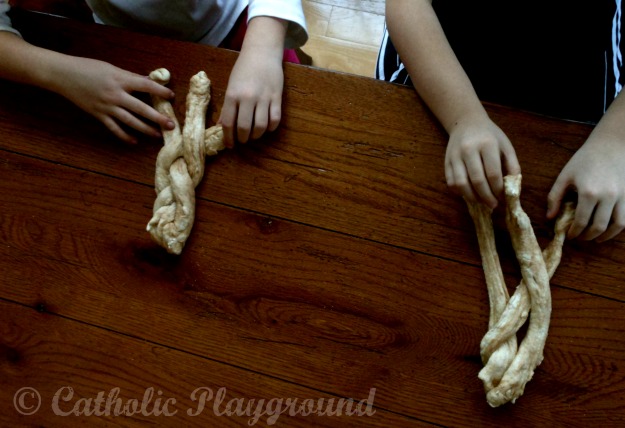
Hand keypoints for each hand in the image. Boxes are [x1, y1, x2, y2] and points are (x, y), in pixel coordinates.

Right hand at [54, 57, 174, 143]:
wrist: (63, 75)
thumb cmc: (88, 67)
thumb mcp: (111, 68)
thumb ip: (129, 77)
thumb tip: (147, 81)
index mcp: (120, 79)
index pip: (145, 85)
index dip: (160, 91)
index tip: (171, 96)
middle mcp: (115, 95)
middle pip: (141, 109)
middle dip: (158, 118)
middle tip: (171, 125)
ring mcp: (107, 107)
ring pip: (130, 121)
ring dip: (145, 129)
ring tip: (157, 135)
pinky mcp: (98, 115)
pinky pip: (114, 128)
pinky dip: (124, 136)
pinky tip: (134, 141)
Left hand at [219, 16, 286, 147]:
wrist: (262, 52)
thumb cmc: (243, 69)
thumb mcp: (231, 86)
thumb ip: (227, 107)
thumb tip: (221, 126)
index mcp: (232, 95)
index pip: (228, 122)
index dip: (228, 137)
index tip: (230, 145)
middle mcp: (247, 98)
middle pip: (244, 127)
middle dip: (243, 138)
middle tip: (243, 140)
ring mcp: (263, 98)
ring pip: (261, 126)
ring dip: (257, 135)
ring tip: (254, 135)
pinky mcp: (277, 97)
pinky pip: (275, 119)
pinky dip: (271, 127)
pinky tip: (267, 127)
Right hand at [445, 115, 520, 207]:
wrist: (466, 122)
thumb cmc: (490, 135)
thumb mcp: (506, 145)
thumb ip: (512, 165)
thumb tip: (513, 189)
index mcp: (487, 144)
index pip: (493, 173)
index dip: (498, 189)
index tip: (502, 196)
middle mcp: (469, 149)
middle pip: (477, 181)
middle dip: (486, 197)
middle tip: (493, 205)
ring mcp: (455, 156)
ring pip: (461, 184)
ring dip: (472, 197)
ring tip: (480, 201)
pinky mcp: (446, 161)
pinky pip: (451, 182)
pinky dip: (459, 192)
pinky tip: (468, 194)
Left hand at [547, 135, 624, 241]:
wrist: (611, 145)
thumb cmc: (585, 159)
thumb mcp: (565, 176)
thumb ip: (554, 197)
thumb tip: (549, 218)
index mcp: (589, 192)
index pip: (581, 222)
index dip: (574, 232)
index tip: (569, 235)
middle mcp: (608, 197)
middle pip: (599, 227)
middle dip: (588, 236)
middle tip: (580, 238)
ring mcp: (622, 196)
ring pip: (617, 225)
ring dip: (605, 236)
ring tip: (595, 238)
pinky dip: (618, 227)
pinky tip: (608, 228)